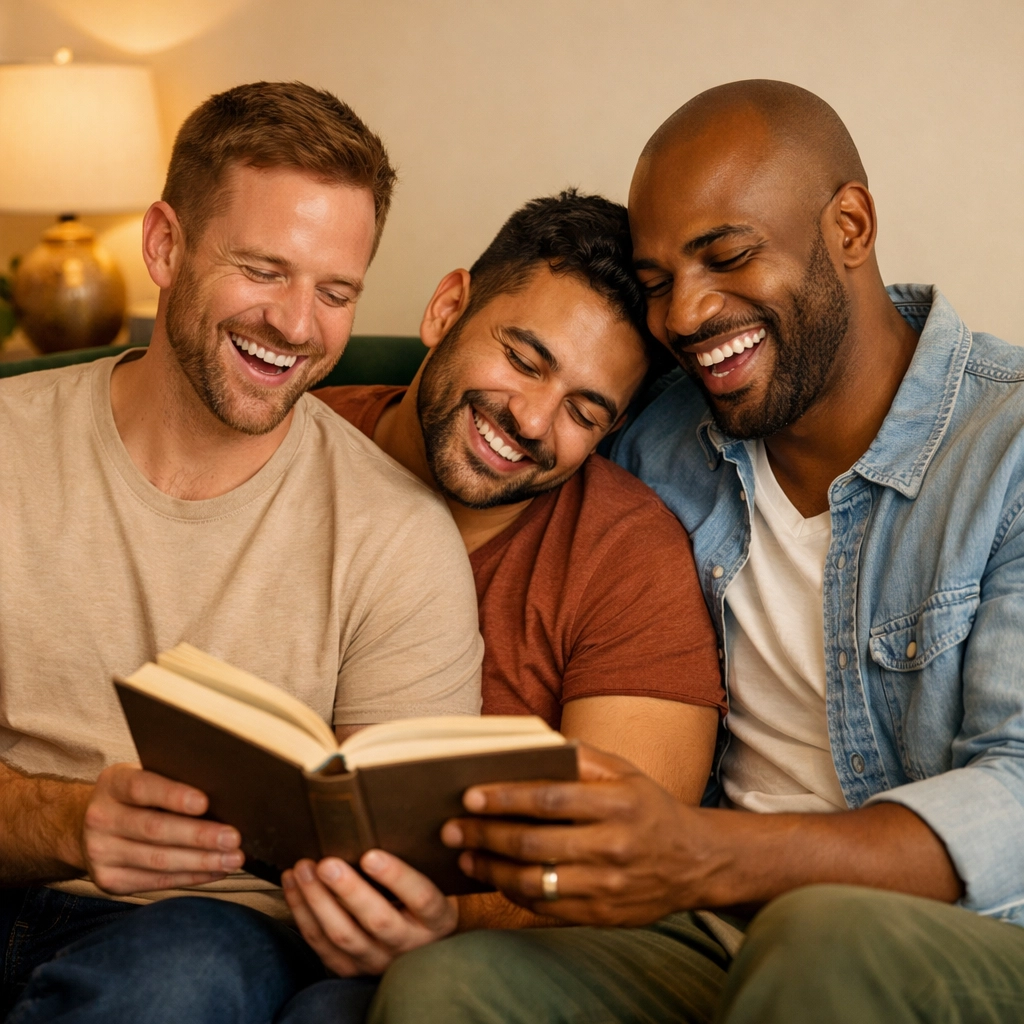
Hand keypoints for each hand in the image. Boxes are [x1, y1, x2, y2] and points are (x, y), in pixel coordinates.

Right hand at [81, 764, 243, 893]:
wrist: (91, 826)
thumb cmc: (137, 796)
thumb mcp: (146, 777)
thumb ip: (173, 781)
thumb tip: (224, 795)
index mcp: (112, 784)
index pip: (142, 788)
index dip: (173, 796)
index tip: (204, 803)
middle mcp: (100, 818)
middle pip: (155, 829)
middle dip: (199, 836)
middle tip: (233, 838)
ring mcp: (101, 853)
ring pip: (158, 860)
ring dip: (202, 861)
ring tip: (233, 859)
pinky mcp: (109, 880)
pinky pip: (157, 881)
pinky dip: (191, 876)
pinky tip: (216, 871)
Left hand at [282, 850, 457, 975]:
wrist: (419, 943)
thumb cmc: (423, 901)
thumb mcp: (435, 882)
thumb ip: (417, 861)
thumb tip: (380, 823)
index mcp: (437, 919)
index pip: (421, 898)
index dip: (396, 877)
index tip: (371, 855)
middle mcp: (410, 943)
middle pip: (378, 920)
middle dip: (349, 891)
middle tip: (327, 864)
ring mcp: (379, 960)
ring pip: (344, 935)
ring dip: (318, 900)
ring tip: (304, 869)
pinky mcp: (352, 968)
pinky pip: (321, 944)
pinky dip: (303, 913)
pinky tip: (294, 885)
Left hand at [442, 744, 718, 925]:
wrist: (695, 861)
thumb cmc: (648, 807)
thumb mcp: (626, 772)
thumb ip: (582, 759)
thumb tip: (530, 747)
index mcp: (619, 804)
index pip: (551, 800)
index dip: (506, 798)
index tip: (469, 796)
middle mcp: (614, 846)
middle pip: (535, 843)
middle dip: (485, 835)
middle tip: (450, 828)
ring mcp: (607, 887)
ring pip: (536, 881)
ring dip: (492, 869)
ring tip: (465, 855)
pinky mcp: (602, 916)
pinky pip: (547, 908)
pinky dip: (514, 893)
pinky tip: (495, 878)